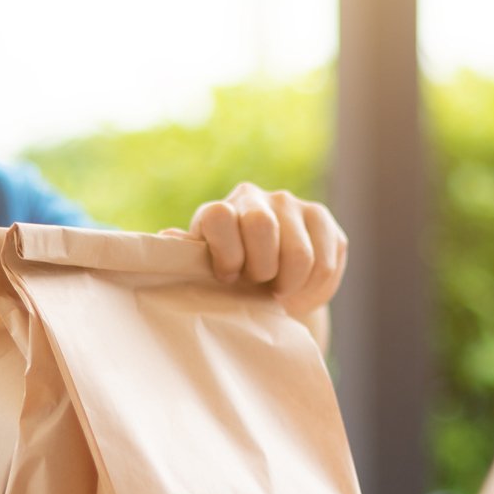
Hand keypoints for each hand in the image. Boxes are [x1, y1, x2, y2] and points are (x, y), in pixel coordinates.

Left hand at [187, 183, 348, 320]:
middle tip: (259, 286)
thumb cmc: (230, 276)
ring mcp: (294, 205)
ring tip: (282, 295)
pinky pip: (327, 263)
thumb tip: (166, 237)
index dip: (224, 252)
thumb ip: (188, 255)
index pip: (219, 216)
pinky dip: (316, 289)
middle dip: (262, 269)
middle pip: (262, 226)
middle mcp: (257, 198)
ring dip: (292, 287)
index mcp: (222, 209)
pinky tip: (302, 292)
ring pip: (302, 254)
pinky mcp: (324, 221)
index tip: (227, 277)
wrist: (269, 280)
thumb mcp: (205, 270)